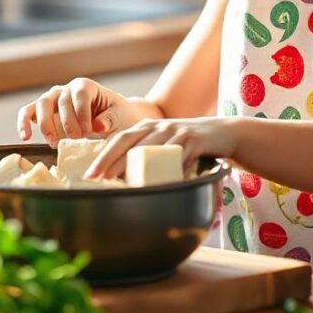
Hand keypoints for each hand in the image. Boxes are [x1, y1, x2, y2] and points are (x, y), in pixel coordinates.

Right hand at [17, 78, 130, 145]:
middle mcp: (67, 89)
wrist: (113, 120)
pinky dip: (24, 122)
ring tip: (54, 142)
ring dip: (45, 124)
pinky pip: (28, 112)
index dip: (82, 113)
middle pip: (59, 100)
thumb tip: (97, 125)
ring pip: (41, 104)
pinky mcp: (43, 111)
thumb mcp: (121, 117)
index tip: (89, 131)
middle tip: (77, 138)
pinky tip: (25, 137)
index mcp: (86, 86)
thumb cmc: (118, 117)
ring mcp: (53, 98)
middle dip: (67, 122)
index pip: (79, 94)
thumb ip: (111, 119)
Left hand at [85, 117, 237, 179]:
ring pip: (150, 150)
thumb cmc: (189, 144)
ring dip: (135, 168)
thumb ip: (145, 156)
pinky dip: (170, 169)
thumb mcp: (164, 145)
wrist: (223, 133)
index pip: (118, 139)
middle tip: (95, 179)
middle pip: (128, 141)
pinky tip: (162, 182)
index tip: (88, 175)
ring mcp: (175, 131)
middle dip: (109, 161)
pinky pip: (179, 155)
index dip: (102, 156)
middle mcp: (157, 126)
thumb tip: (121, 181)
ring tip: (122, 185)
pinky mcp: (194, 139)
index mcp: (146, 127)